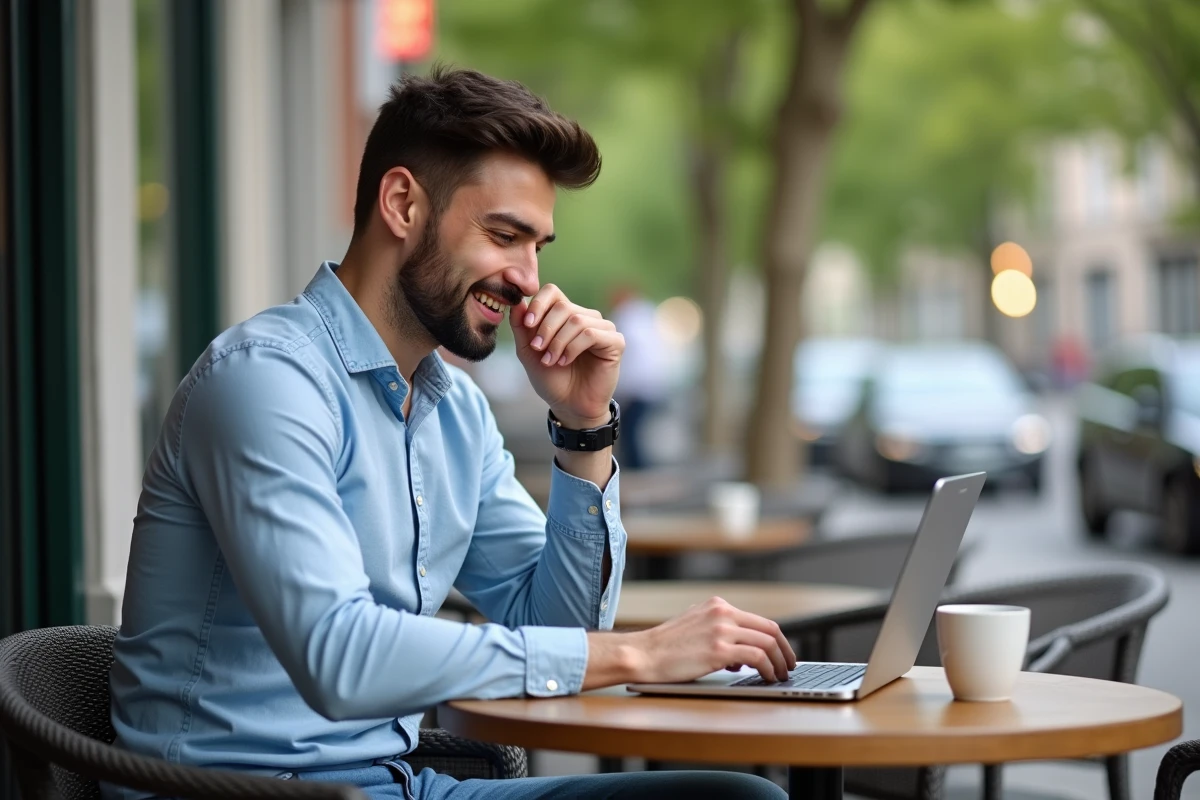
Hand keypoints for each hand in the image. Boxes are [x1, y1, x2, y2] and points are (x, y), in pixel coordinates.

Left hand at [509, 284, 622, 426]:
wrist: (568, 405)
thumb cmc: (551, 378)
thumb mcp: (528, 351)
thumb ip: (521, 326)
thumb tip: (518, 301)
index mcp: (566, 314)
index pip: (552, 291)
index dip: (538, 304)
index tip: (527, 324)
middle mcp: (586, 316)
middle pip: (563, 306)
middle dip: (546, 329)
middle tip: (538, 349)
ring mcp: (603, 328)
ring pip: (577, 320)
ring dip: (558, 342)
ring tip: (550, 360)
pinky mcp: (615, 342)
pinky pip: (592, 334)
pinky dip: (574, 348)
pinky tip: (565, 361)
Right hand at [628, 597, 796, 684]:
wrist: (642, 654)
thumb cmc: (665, 647)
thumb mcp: (694, 626)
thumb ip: (718, 631)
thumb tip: (741, 653)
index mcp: (717, 605)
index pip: (759, 620)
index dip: (777, 639)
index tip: (782, 653)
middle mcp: (722, 612)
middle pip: (769, 629)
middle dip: (784, 651)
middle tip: (789, 666)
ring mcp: (721, 629)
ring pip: (767, 643)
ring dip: (779, 662)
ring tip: (779, 676)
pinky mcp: (718, 649)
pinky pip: (756, 656)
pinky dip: (768, 668)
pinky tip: (767, 677)